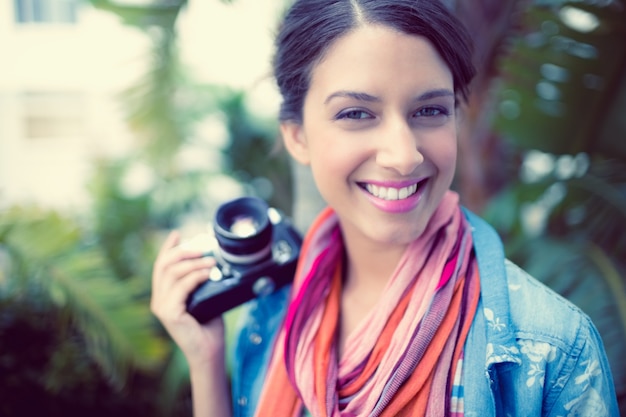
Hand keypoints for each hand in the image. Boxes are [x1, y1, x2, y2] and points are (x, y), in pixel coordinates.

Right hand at [151, 231, 224, 365]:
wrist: (209, 351)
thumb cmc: (209, 326)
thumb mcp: (204, 297)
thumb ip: (201, 281)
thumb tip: (211, 260)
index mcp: (164, 294)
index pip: (161, 266)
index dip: (168, 247)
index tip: (177, 233)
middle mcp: (158, 299)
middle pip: (164, 265)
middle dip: (183, 251)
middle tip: (202, 247)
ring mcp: (161, 307)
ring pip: (172, 273)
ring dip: (194, 263)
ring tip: (212, 260)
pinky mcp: (169, 313)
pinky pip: (182, 287)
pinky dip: (196, 276)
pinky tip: (209, 273)